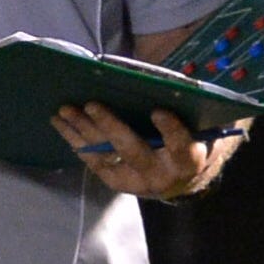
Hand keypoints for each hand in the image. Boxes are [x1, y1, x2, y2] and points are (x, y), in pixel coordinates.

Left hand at [52, 104, 241, 199]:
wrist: (182, 180)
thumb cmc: (194, 142)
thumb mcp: (202, 128)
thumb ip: (191, 111)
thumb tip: (165, 82)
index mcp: (188, 162)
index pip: (182, 149)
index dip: (171, 132)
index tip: (158, 111)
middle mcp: (160, 175)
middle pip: (135, 152)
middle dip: (112, 127)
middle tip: (92, 105)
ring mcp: (135, 181)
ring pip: (107, 157)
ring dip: (83, 131)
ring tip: (65, 110)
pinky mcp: (116, 181)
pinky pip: (93, 161)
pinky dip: (76, 141)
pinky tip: (61, 124)